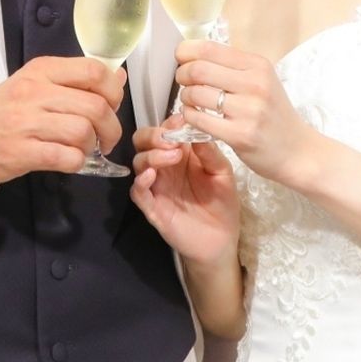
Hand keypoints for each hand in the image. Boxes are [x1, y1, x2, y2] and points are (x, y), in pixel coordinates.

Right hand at [0, 56, 124, 182]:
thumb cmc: (4, 109)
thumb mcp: (38, 84)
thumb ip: (77, 81)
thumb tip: (119, 78)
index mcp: (42, 70)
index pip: (93, 71)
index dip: (113, 90)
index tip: (112, 105)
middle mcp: (34, 92)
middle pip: (94, 106)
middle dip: (110, 127)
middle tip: (106, 138)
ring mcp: (25, 122)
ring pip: (82, 132)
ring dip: (91, 146)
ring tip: (82, 149)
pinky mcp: (19, 152)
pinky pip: (65, 157)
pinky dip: (76, 162)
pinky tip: (69, 160)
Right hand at [130, 121, 239, 265]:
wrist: (222, 241)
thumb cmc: (223, 203)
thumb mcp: (222, 173)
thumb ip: (209, 152)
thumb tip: (195, 129)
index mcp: (181, 153)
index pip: (165, 129)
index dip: (170, 123)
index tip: (181, 120)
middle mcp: (165, 166)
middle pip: (143, 141)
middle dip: (153, 135)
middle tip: (171, 139)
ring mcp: (157, 186)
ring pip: (139, 162)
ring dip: (152, 155)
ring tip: (172, 155)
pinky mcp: (153, 208)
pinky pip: (138, 192)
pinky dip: (140, 181)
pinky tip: (151, 175)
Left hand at [175, 39, 312, 184]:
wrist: (298, 151)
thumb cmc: (274, 115)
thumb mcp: (262, 81)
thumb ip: (232, 67)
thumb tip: (193, 54)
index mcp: (257, 65)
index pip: (208, 48)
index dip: (185, 52)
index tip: (182, 60)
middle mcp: (255, 84)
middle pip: (198, 69)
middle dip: (182, 75)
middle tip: (183, 83)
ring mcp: (248, 110)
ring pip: (195, 94)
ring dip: (185, 97)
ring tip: (191, 101)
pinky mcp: (240, 135)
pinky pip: (199, 119)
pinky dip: (189, 116)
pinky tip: (194, 117)